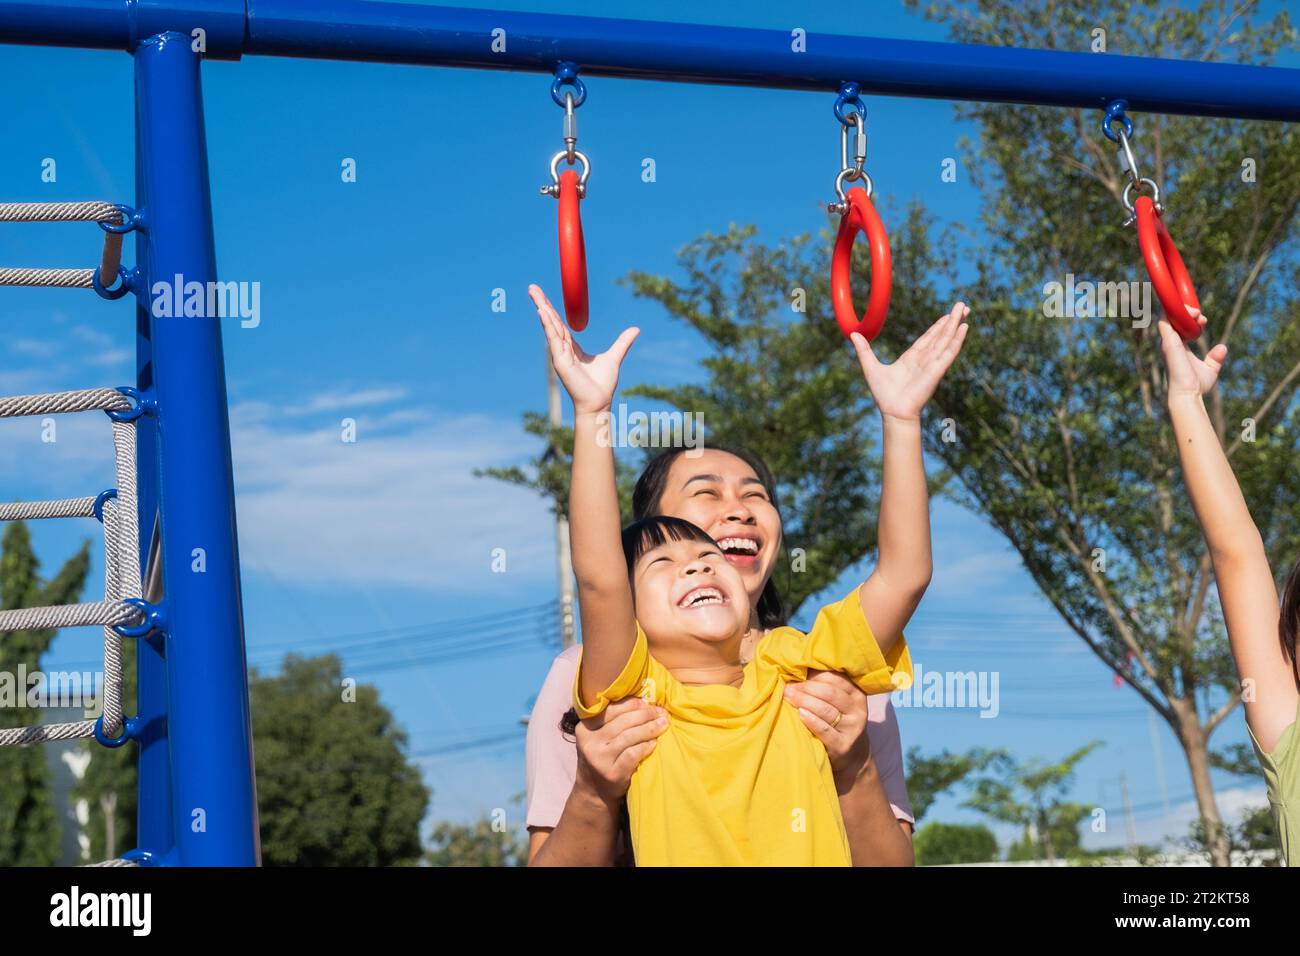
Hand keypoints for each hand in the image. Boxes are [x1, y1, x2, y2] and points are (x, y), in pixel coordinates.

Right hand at [530, 284, 637, 414]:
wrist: (599, 402)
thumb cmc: (603, 384)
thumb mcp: (614, 357)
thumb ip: (622, 343)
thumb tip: (635, 329)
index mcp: (571, 348)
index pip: (559, 323)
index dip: (551, 309)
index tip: (543, 296)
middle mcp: (562, 349)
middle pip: (551, 321)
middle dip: (541, 303)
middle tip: (532, 287)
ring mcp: (560, 354)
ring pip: (550, 326)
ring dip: (542, 309)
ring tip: (534, 293)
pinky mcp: (560, 361)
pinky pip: (553, 339)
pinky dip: (548, 325)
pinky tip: (543, 312)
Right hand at [573, 697, 667, 805]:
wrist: (594, 790)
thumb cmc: (603, 756)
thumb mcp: (599, 736)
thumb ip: (614, 720)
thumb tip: (644, 701)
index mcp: (584, 728)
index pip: (610, 710)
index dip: (631, 704)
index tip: (647, 702)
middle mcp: (589, 742)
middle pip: (622, 722)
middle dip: (645, 715)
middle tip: (661, 713)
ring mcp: (599, 758)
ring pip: (629, 736)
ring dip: (649, 729)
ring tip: (663, 724)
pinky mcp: (611, 773)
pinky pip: (633, 754)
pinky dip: (646, 746)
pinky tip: (654, 743)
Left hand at [784, 671, 871, 790]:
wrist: (851, 755)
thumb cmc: (837, 721)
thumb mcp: (838, 702)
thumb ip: (824, 686)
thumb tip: (797, 667)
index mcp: (856, 694)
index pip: (835, 678)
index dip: (813, 675)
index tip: (795, 674)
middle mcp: (858, 710)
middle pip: (829, 693)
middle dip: (805, 687)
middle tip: (787, 687)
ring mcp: (852, 728)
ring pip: (826, 710)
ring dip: (804, 701)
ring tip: (787, 696)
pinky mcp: (843, 745)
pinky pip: (825, 730)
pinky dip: (811, 720)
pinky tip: (799, 714)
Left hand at [853, 302, 969, 421]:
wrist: (893, 412)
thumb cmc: (884, 395)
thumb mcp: (871, 367)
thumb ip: (864, 350)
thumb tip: (853, 334)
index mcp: (912, 358)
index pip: (928, 338)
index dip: (937, 326)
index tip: (947, 315)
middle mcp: (925, 359)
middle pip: (941, 335)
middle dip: (951, 320)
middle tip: (962, 305)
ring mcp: (932, 363)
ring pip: (946, 339)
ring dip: (955, 324)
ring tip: (965, 309)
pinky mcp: (937, 370)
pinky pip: (949, 352)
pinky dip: (957, 340)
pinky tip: (964, 328)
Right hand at [1158, 316, 1225, 399]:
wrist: (1188, 393)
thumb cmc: (1196, 385)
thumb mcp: (1210, 369)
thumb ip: (1215, 359)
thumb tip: (1222, 347)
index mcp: (1178, 348)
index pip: (1180, 327)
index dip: (1192, 319)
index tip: (1204, 321)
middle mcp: (1171, 343)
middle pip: (1173, 318)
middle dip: (1187, 312)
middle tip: (1201, 316)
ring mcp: (1168, 342)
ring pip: (1168, 316)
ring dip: (1182, 310)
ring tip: (1197, 313)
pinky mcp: (1168, 342)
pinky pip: (1165, 320)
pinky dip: (1174, 312)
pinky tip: (1190, 310)